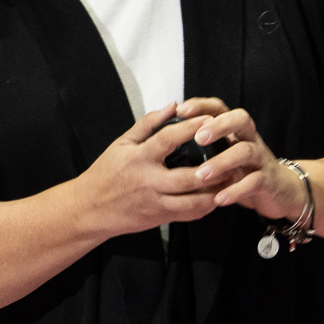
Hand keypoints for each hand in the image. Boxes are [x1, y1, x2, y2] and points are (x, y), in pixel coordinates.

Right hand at [76, 98, 229, 237]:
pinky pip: (188, 214)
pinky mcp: (159, 217)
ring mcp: (155, 202)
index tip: (211, 120)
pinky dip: (206, 207)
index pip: (168, 139)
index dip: (192, 128)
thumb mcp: (121, 143)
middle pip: (188, 176)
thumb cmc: (107, 172)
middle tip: (233, 156)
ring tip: (232, 178)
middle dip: (214, 168)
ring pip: (193, 200)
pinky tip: (218, 196)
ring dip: (216, 191)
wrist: (89, 208)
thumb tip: (173, 106)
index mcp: (138, 157)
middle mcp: (148, 181)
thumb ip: (148, 124)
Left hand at [191, 107, 308, 223]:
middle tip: (198, 138)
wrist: (279, 191)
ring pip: (245, 151)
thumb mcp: (224, 153)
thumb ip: (203, 145)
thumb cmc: (243, 171)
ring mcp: (261, 158)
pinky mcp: (268, 180)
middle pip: (240, 120)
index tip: (181, 109)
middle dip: (219, 126)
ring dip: (222, 162)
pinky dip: (236, 190)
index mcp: (236, 130)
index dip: (202, 105)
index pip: (221, 107)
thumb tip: (165, 138)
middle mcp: (250, 139)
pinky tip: (219, 199)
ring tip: (202, 175)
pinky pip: (254, 182)